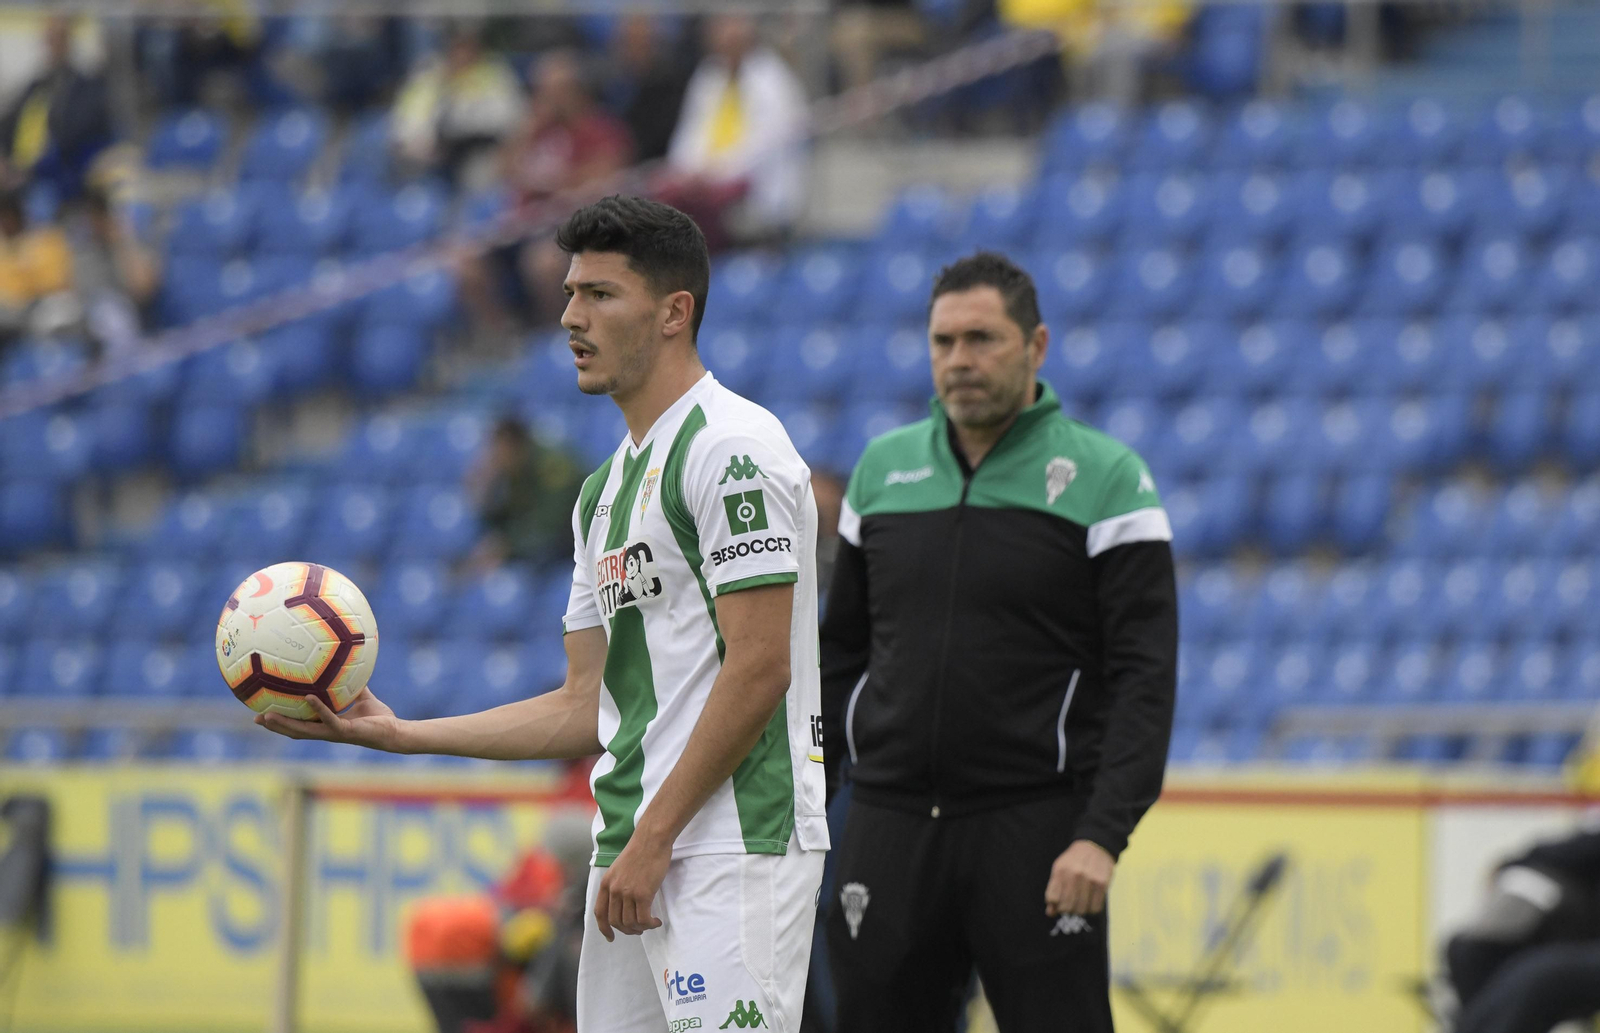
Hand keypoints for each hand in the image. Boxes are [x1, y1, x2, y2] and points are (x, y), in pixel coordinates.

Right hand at [254, 686, 403, 751]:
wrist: (394, 730)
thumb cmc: (378, 716)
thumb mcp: (360, 696)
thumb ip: (349, 683)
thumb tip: (343, 662)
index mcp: (325, 725)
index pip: (298, 725)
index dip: (280, 722)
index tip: (262, 713)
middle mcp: (326, 731)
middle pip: (294, 731)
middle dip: (274, 726)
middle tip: (255, 718)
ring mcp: (334, 733)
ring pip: (304, 730)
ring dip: (286, 724)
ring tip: (269, 714)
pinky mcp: (345, 730)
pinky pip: (329, 718)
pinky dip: (318, 708)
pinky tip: (308, 697)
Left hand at [593, 833, 669, 941]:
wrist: (651, 840)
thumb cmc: (640, 851)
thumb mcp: (619, 868)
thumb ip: (617, 885)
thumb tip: (623, 904)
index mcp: (606, 883)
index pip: (599, 913)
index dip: (604, 928)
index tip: (611, 937)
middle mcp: (614, 890)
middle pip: (616, 921)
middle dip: (627, 930)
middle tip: (639, 929)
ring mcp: (627, 893)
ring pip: (630, 922)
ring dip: (640, 928)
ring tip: (650, 924)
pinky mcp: (643, 894)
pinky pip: (643, 919)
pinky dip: (650, 924)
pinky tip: (656, 921)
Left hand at [1045, 839, 1115, 916]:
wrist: (1095, 846)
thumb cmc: (1074, 860)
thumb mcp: (1059, 869)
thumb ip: (1053, 889)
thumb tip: (1050, 913)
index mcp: (1060, 870)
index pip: (1052, 898)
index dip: (1054, 905)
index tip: (1058, 904)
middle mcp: (1074, 875)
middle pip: (1067, 906)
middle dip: (1066, 910)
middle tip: (1070, 906)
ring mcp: (1089, 880)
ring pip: (1081, 909)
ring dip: (1079, 911)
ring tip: (1080, 903)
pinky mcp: (1102, 884)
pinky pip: (1095, 908)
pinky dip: (1091, 909)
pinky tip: (1090, 902)